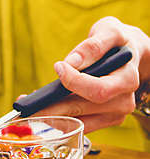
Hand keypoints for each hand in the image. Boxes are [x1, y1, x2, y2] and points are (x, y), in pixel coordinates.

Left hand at [34, 17, 149, 131]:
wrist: (130, 54)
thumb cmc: (118, 42)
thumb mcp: (110, 32)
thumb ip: (93, 46)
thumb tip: (72, 62)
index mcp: (127, 79)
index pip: (98, 89)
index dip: (74, 82)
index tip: (58, 67)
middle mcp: (124, 101)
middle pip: (81, 109)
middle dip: (51, 107)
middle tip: (27, 105)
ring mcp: (115, 114)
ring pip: (76, 122)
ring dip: (49, 116)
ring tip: (30, 107)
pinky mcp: (105, 121)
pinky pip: (77, 126)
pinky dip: (58, 121)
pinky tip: (42, 110)